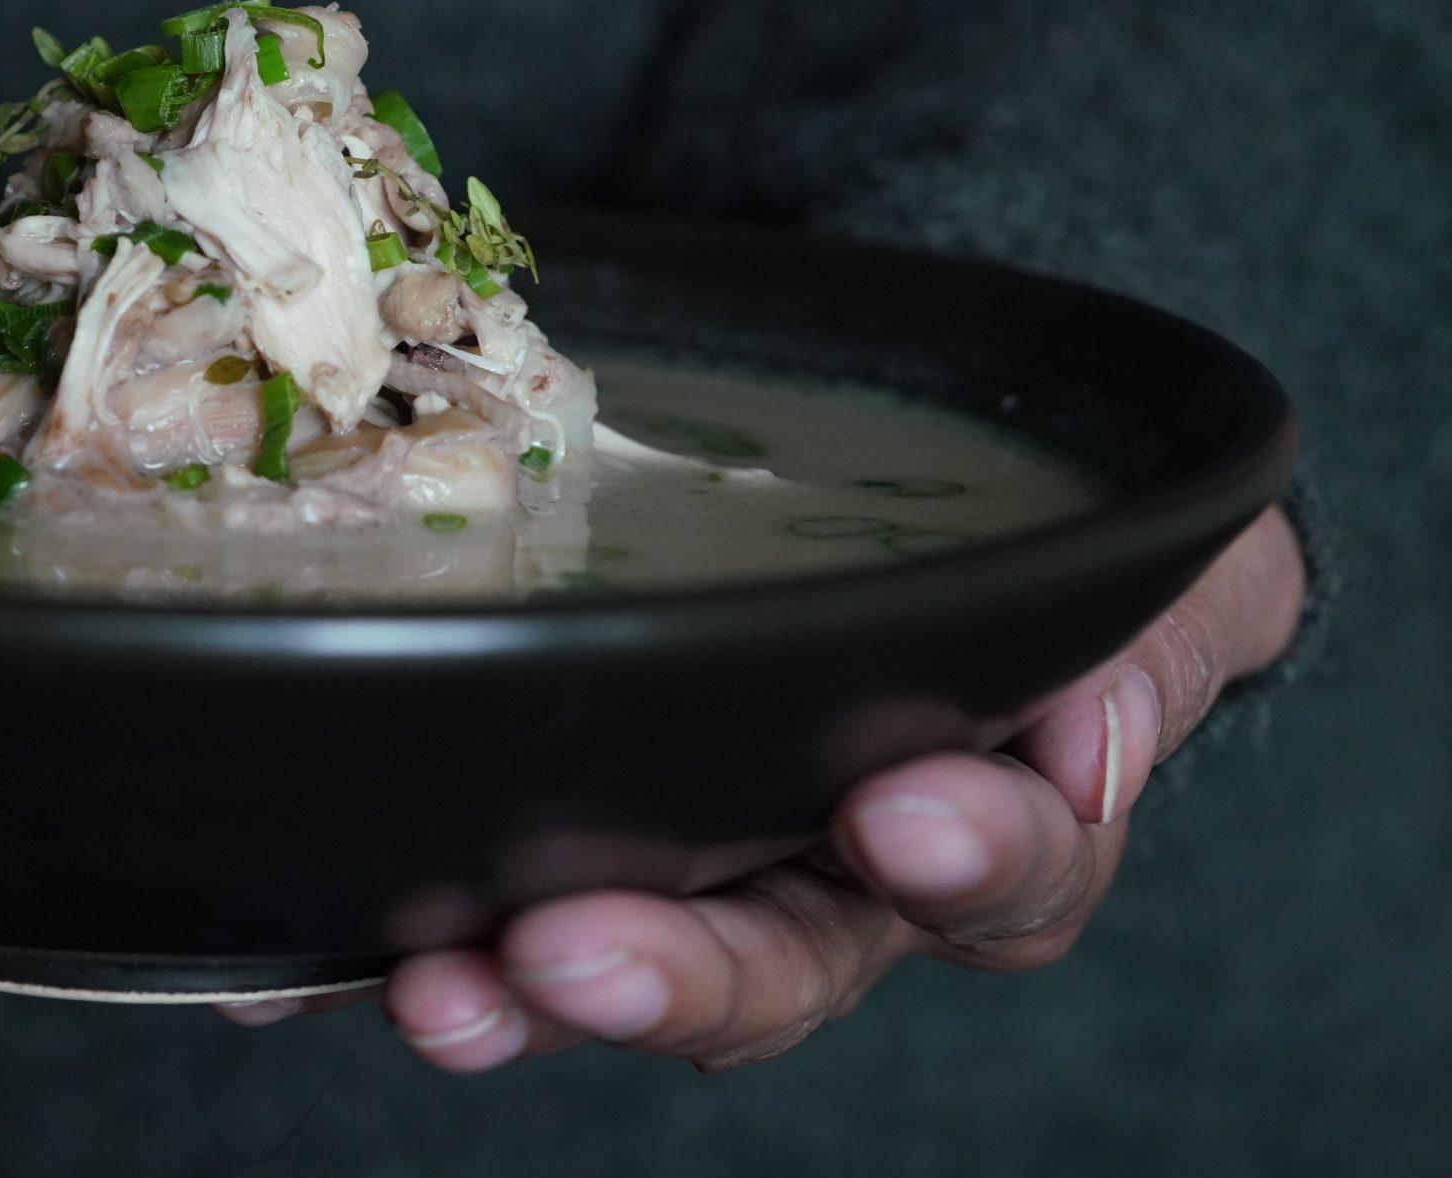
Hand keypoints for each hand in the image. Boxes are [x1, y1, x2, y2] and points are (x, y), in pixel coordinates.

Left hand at [225, 507, 1305, 1070]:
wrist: (906, 467)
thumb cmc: (1041, 522)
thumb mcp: (1158, 555)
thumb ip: (1159, 632)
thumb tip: (1087, 742)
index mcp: (982, 815)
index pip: (999, 874)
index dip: (964, 854)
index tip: (902, 808)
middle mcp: (816, 869)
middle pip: (766, 965)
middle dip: (672, 972)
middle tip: (574, 956)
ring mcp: (672, 853)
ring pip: (602, 959)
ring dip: (512, 987)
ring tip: (435, 987)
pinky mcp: (544, 819)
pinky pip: (470, 901)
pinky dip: (380, 940)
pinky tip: (295, 958)